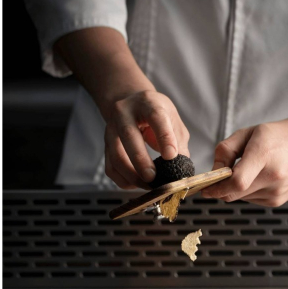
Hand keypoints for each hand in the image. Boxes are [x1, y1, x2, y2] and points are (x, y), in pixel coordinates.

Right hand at [54, 28, 189, 189]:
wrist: (130, 104)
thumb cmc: (155, 113)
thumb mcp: (172, 119)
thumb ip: (178, 141)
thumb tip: (181, 168)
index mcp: (146, 102)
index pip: (155, 117)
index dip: (164, 137)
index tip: (171, 156)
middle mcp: (124, 113)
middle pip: (128, 136)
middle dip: (141, 161)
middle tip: (154, 178)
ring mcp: (111, 130)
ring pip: (116, 156)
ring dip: (132, 175)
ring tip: (149, 185)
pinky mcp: (106, 146)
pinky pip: (111, 168)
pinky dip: (124, 180)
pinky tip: (138, 184)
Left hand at [202, 91, 287, 205]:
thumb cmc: (279, 135)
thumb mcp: (249, 133)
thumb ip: (225, 150)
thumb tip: (213, 172)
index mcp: (264, 154)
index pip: (236, 182)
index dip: (216, 188)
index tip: (204, 189)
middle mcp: (274, 176)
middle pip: (235, 193)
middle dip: (221, 189)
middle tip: (216, 181)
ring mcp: (279, 191)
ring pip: (242, 198)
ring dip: (236, 189)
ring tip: (250, 170)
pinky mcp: (280, 200)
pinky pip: (253, 200)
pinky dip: (249, 192)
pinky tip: (260, 177)